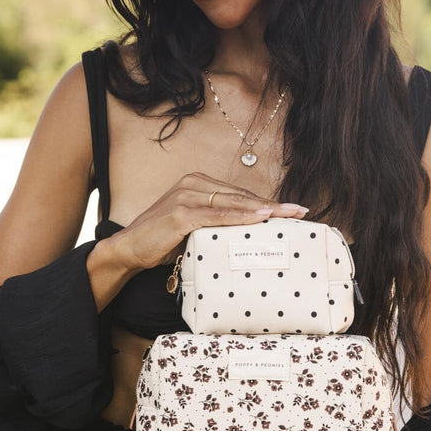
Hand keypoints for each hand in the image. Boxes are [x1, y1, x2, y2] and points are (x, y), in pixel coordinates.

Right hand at [109, 171, 309, 270]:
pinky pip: (217, 216)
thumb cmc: (163, 240)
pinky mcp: (181, 214)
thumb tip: (247, 232)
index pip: (239, 194)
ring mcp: (186, 197)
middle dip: (273, 204)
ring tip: (287, 215)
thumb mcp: (194, 227)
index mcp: (198, 183)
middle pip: (241, 196)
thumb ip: (216, 222)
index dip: (266, 201)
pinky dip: (240, 218)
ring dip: (263, 209)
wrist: (129, 248)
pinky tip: (260, 219)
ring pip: (233, 204)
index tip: (291, 209)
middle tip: (300, 210)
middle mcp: (193, 184)